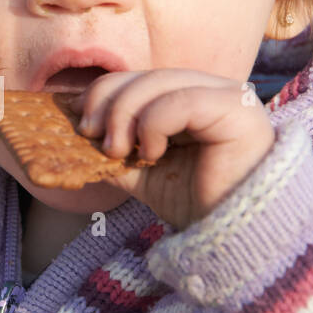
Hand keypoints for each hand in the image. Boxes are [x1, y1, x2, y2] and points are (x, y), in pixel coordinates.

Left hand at [65, 69, 275, 229]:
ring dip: (124, 115)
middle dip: (108, 102)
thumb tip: (76, 134)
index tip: (80, 121)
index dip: (104, 93)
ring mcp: (227, 94)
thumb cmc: (197, 204)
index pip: (139, 78)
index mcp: (189, 98)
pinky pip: (180, 101)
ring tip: (117, 151)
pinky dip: (154, 124)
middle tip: (90, 135)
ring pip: (159, 83)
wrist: (235, 235)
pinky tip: (151, 153)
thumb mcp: (143, 173)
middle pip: (144, 76)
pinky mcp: (236, 108)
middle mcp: (210, 90)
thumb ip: (116, 150)